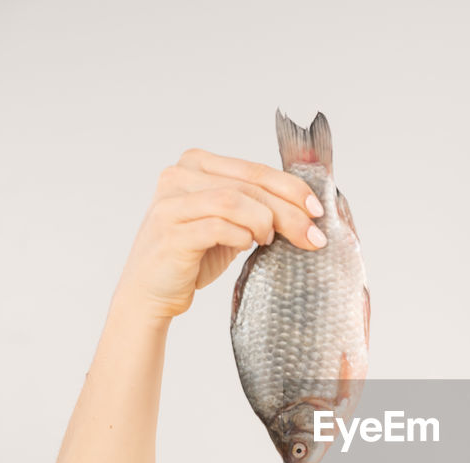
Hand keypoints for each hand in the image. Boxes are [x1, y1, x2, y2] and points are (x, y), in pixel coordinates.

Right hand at [114, 147, 329, 319]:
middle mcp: (179, 176)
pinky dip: (240, 236)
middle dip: (289, 211)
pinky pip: (218, 227)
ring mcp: (171, 203)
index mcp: (195, 164)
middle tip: (313, 235)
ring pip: (234, 201)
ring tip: (268, 241)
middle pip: (249, 186)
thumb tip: (306, 208)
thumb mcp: (229, 223)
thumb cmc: (193, 256)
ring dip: (263, 222)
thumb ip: (255, 205)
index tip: (317, 210)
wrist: (151, 292)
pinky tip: (246, 246)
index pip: (255, 170)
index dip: (291, 188)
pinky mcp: (171, 232)